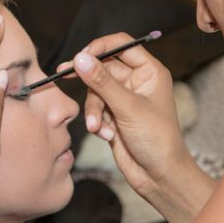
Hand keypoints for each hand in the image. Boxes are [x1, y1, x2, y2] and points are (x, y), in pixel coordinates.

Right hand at [59, 33, 214, 222]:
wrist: (160, 176)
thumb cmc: (157, 139)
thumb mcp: (128, 108)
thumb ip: (102, 81)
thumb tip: (80, 58)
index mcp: (150, 72)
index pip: (122, 45)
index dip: (100, 47)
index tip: (80, 56)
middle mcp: (137, 82)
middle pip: (103, 67)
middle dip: (89, 81)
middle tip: (63, 74)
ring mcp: (125, 99)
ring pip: (96, 91)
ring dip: (93, 109)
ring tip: (96, 127)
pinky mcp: (114, 116)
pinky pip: (96, 109)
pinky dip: (96, 121)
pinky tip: (106, 135)